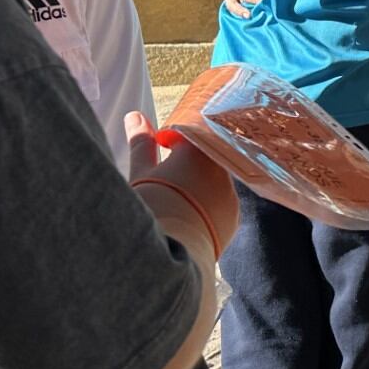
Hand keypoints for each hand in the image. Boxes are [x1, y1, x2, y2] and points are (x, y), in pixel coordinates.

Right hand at [130, 112, 238, 254]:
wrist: (170, 253)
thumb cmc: (152, 207)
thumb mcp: (141, 172)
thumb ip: (141, 142)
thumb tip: (135, 115)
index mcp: (198, 148)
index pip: (186, 135)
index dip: (169, 141)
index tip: (159, 149)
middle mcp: (221, 167)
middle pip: (203, 158)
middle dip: (186, 164)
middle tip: (165, 179)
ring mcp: (231, 194)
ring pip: (214, 183)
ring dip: (199, 187)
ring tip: (175, 203)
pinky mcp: (233, 220)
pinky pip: (221, 207)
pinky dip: (207, 210)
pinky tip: (189, 220)